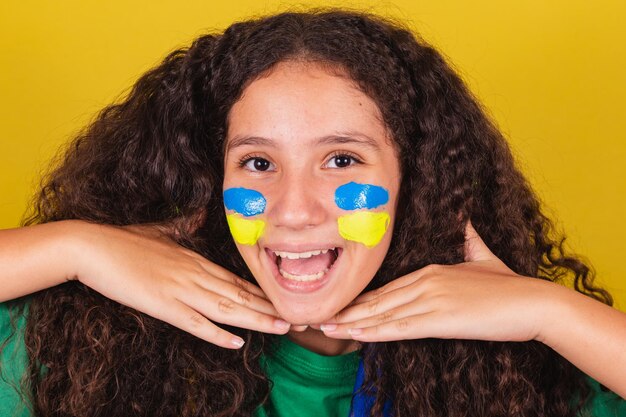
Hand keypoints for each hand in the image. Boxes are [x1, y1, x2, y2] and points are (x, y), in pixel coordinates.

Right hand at [68, 221, 290, 348]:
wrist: (92, 246)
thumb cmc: (125, 240)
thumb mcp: (162, 230)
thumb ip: (184, 226)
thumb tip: (200, 213)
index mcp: (196, 259)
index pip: (237, 279)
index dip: (263, 292)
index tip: (284, 300)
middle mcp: (195, 274)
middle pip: (240, 295)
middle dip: (271, 308)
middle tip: (299, 317)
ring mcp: (180, 290)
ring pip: (227, 308)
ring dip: (257, 320)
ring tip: (283, 327)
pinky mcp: (162, 305)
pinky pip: (194, 322)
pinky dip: (217, 333)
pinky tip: (237, 342)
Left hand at [320, 222, 558, 342]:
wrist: (533, 301)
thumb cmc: (509, 284)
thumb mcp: (483, 256)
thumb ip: (468, 239)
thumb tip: (464, 218)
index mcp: (430, 270)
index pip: (388, 289)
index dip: (363, 299)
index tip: (342, 306)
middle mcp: (425, 282)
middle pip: (378, 300)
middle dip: (348, 310)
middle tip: (319, 317)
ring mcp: (431, 299)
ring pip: (383, 313)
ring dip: (352, 323)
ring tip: (326, 328)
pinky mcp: (441, 318)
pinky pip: (400, 327)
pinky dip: (375, 331)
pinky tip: (356, 334)